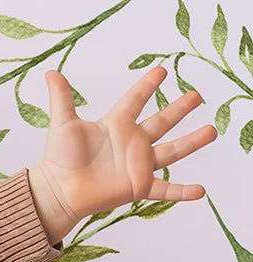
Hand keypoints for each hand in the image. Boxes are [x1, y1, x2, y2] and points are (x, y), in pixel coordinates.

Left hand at [28, 65, 216, 243]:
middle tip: (197, 96)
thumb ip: (61, 98)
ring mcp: (137, 165)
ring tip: (211, 131)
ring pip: (171, 151)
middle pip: (161, 122)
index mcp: (115, 124)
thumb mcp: (62, 124)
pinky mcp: (138, 187)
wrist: (57, 190)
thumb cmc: (58, 158)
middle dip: (179, 109)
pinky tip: (201, 191)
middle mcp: (131, 142)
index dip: (147, 85)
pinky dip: (182, 191)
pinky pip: (165, 189)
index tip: (162, 70)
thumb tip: (50, 72)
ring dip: (192, 142)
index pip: (135, 100)